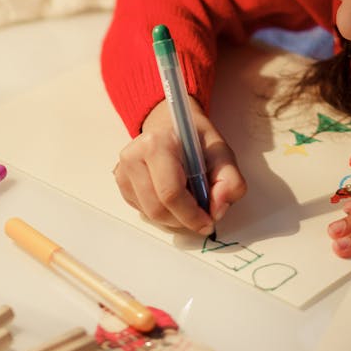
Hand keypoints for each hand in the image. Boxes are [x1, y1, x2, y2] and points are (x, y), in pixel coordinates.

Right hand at [113, 98, 246, 234]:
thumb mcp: (222, 154)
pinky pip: (144, 212)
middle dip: (184, 219)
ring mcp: (123, 171)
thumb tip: (218, 209)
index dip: (191, 214)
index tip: (208, 221)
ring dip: (174, 218)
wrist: (174, 129)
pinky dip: (163, 214)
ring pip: (150, 215)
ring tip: (190, 201)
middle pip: (158, 209)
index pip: (170, 192)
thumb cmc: (196, 141)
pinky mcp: (122, 184)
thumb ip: (229, 181)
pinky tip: (174, 198)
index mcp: (157, 143)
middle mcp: (133, 155)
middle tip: (202, 214)